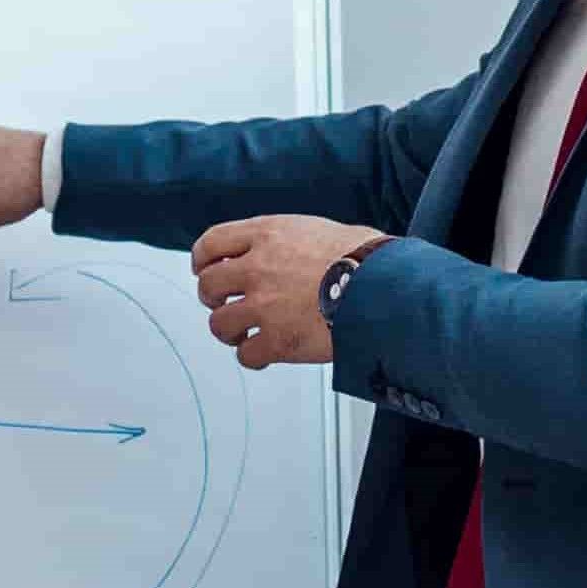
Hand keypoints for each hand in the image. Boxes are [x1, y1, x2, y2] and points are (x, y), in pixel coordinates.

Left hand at [189, 216, 386, 369]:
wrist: (384, 289)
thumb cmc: (366, 260)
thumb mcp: (322, 230)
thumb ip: (292, 240)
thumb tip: (290, 250)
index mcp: (268, 235)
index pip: (212, 243)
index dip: (202, 259)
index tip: (204, 268)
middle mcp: (258, 268)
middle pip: (208, 285)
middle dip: (213, 298)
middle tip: (224, 305)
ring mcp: (263, 306)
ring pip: (220, 324)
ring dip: (229, 331)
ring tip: (244, 334)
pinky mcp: (276, 340)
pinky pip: (246, 355)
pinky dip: (253, 357)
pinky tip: (266, 354)